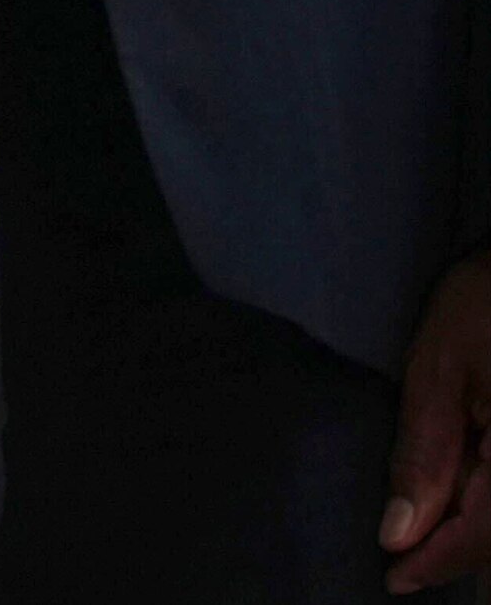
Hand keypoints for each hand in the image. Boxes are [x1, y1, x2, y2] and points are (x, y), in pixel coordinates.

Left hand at [384, 250, 490, 588]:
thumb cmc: (489, 298)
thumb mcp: (440, 368)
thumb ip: (423, 454)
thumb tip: (400, 532)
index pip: (486, 533)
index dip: (438, 562)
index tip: (394, 578)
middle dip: (459, 549)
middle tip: (406, 560)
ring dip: (480, 528)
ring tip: (431, 531)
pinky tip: (467, 498)